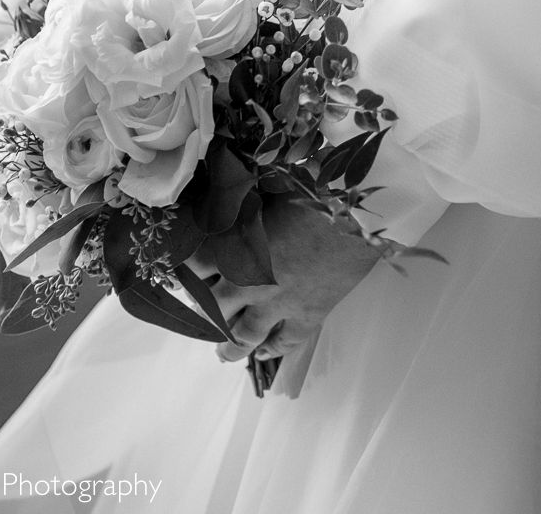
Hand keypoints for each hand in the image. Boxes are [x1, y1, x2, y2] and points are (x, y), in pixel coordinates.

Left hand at [190, 197, 377, 370]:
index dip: (185, 270)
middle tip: (200, 311)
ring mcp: (279, 304)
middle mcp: (249, 281)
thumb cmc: (313, 189)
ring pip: (243, 336)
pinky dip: (271, 350)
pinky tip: (262, 353)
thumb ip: (243, 201)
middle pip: (214, 307)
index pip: (195, 266)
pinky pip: (285, 341)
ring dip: (228, 345)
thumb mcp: (269, 188)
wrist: (359, 213)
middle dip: (203, 311)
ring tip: (221, 351)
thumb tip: (223, 195)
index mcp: (237, 247)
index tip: (181, 272)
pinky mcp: (308, 315)